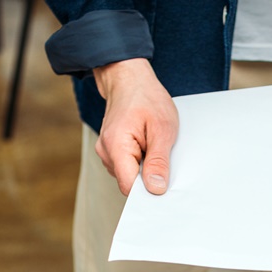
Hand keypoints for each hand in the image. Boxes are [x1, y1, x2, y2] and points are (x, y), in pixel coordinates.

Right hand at [93, 58, 177, 194]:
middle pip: (130, 183)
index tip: (165, 190)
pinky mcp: (112, 151)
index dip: (148, 192)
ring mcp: (106, 152)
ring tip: (155, 144)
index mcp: (116, 146)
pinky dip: (141, 160)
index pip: (130, 187)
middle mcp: (106, 152)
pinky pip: (128, 166)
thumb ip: (159, 161)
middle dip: (149, 177)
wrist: (129, 79)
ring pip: (130, 175)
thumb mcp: (162, 128)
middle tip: (164, 157)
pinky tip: (148, 145)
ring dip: (146, 167)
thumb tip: (156, 189)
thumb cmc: (146, 98)